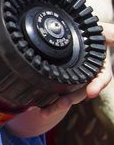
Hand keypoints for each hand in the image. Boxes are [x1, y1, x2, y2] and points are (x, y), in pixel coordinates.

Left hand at [6, 22, 113, 137]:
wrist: (68, 36)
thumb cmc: (87, 34)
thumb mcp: (100, 32)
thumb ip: (110, 33)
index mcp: (99, 66)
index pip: (102, 78)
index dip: (98, 85)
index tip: (92, 92)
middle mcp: (87, 77)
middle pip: (82, 91)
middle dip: (72, 99)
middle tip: (62, 104)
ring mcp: (74, 83)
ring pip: (68, 97)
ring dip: (57, 106)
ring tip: (45, 112)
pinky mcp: (60, 86)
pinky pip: (55, 96)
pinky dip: (48, 104)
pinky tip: (37, 109)